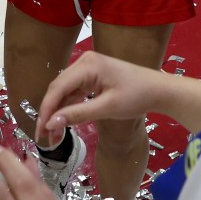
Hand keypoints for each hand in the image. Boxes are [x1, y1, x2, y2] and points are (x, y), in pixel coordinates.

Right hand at [35, 51, 170, 147]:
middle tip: (45, 137)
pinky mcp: (92, 76)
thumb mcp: (107, 108)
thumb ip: (78, 114)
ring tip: (53, 135)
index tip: (41, 132)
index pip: (58, 88)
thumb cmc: (137, 96)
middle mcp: (83, 62)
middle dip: (50, 113)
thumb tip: (50, 124)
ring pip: (64, 91)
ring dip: (58, 112)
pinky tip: (64, 123)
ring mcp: (88, 68)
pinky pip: (74, 91)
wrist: (159, 90)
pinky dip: (69, 107)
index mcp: (87, 64)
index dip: (46, 110)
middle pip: (58, 88)